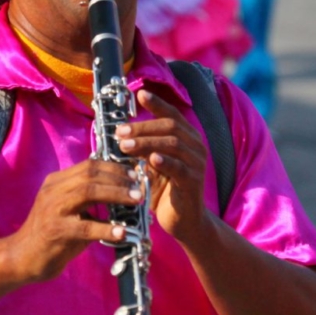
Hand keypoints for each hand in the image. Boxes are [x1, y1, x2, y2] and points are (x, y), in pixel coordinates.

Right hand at [7, 158, 142, 283]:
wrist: (22, 257)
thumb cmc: (51, 235)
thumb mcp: (67, 210)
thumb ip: (87, 200)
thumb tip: (121, 194)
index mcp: (56, 182)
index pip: (88, 165)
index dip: (114, 167)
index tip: (134, 175)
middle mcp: (53, 190)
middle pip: (90, 173)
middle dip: (118, 178)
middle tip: (139, 189)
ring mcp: (53, 210)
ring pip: (88, 192)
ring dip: (116, 194)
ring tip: (136, 201)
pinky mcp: (56, 231)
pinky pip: (86, 227)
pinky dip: (107, 228)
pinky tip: (122, 233)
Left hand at [114, 89, 208, 240]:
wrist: (182, 220)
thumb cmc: (163, 188)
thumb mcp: (150, 163)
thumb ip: (142, 147)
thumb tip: (118, 131)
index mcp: (186, 138)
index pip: (172, 114)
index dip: (157, 103)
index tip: (140, 94)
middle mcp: (195, 146)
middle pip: (170, 126)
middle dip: (142, 126)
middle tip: (120, 132)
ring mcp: (197, 164)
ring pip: (173, 144)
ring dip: (146, 142)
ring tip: (125, 146)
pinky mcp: (194, 182)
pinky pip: (180, 168)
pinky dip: (165, 162)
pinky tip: (151, 160)